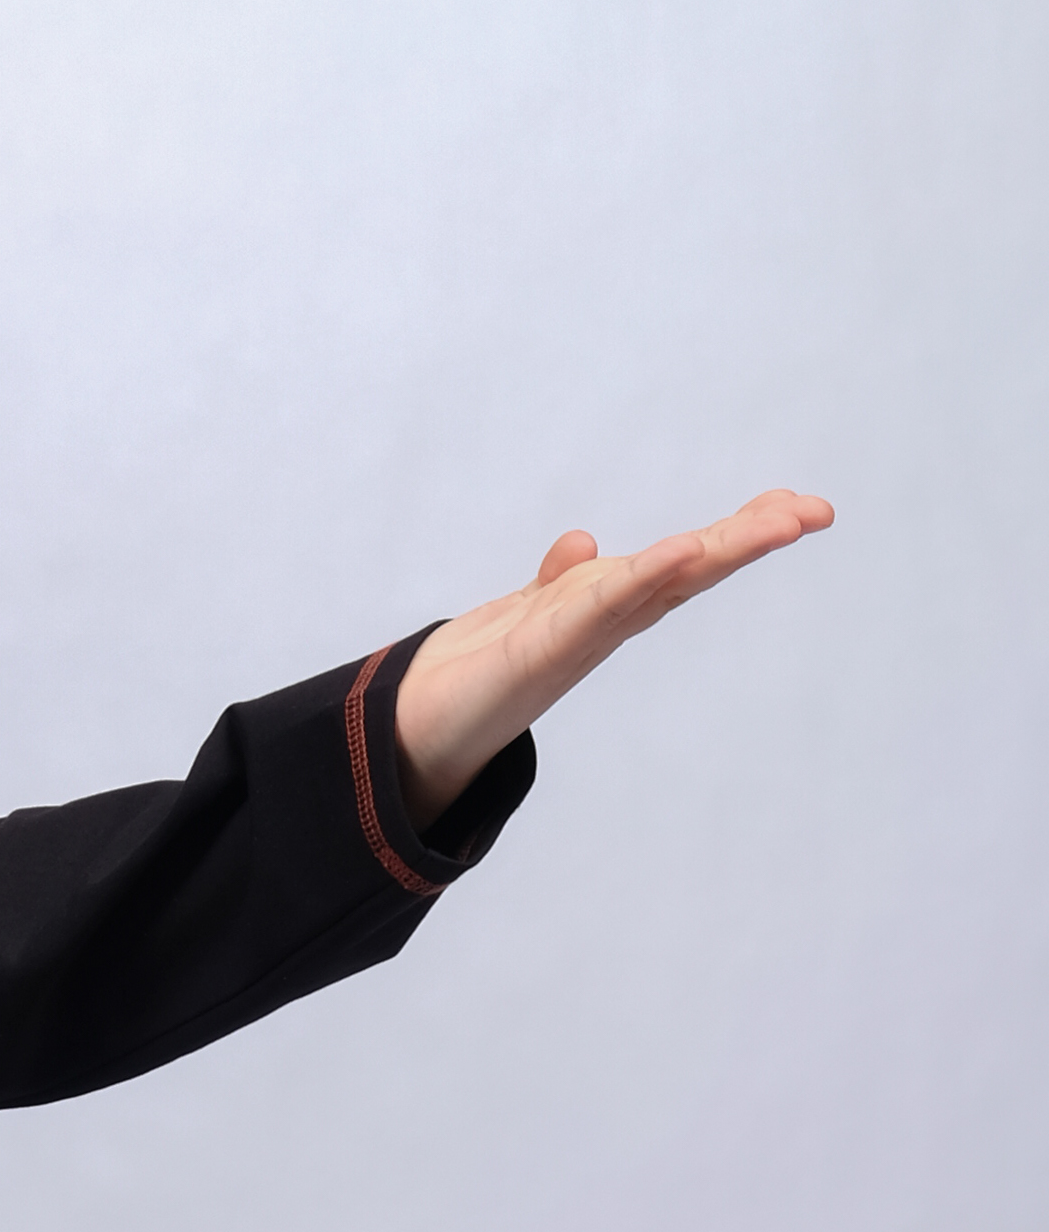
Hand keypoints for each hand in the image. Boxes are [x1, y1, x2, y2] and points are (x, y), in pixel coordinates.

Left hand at [395, 490, 834, 825]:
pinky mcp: (541, 651)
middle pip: (691, 571)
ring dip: (720, 552)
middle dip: (752, 539)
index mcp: (609, 607)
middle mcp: (607, 622)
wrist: (415, 726)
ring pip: (663, 585)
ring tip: (777, 521)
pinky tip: (681, 552)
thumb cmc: (478, 670)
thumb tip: (584, 543)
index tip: (798, 506)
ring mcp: (580, 638)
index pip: (685, 562)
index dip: (739, 534)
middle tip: (816, 511)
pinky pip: (600, 609)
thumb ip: (559, 580)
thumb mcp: (529, 610)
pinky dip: (640, 579)